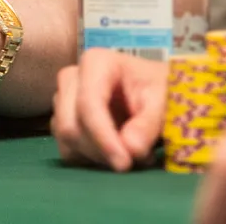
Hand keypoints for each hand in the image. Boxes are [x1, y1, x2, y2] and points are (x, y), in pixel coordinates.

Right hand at [51, 49, 165, 171]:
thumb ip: (148, 124)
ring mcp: (63, 99)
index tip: (123, 163)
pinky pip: (67, 150)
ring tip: (129, 154)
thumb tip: (130, 148)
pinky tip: (113, 152)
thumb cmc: (158, 90)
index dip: (103, 138)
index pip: (88, 105)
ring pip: (67, 141)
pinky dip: (91, 160)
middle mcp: (71, 78)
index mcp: (95, 63)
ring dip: (98, 157)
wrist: (153, 92)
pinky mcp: (62, 121)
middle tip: (131, 162)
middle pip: (70, 125)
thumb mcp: (162, 102)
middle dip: (100, 150)